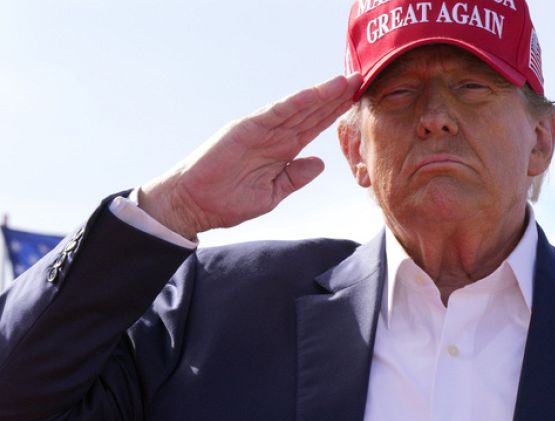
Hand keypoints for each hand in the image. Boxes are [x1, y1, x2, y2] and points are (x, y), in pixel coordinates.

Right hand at [139, 74, 360, 239]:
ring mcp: (261, 130)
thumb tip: (320, 163)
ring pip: (298, 109)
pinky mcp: (246, 128)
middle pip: (311, 114)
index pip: (313, 128)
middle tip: (359, 80)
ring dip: (321, 95)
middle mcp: (274, 137)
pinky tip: (315, 94)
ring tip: (344, 82)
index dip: (334, 114)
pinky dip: (295, 103)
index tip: (356, 102)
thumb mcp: (272, 194)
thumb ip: (295, 177)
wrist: (195, 205)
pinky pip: (275, 113)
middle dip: (334, 98)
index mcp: (282, 152)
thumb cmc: (228, 202)